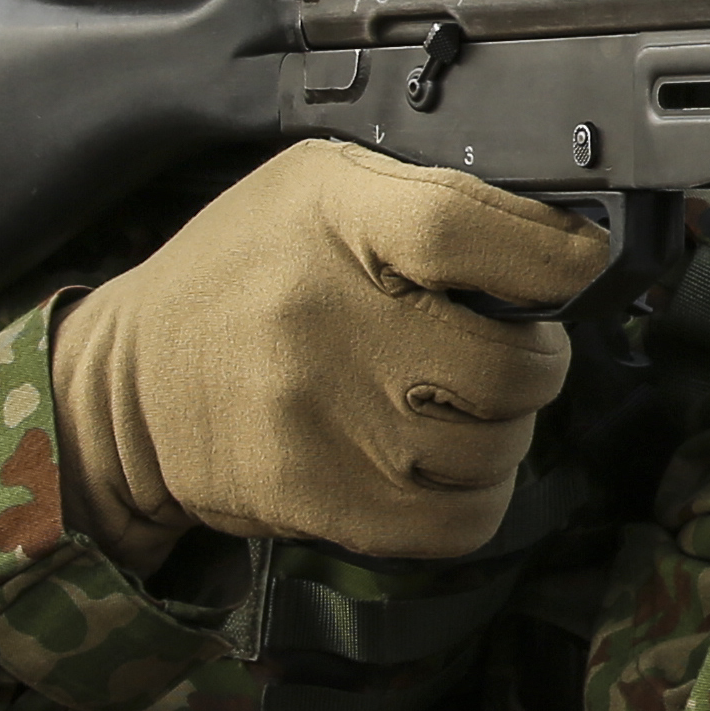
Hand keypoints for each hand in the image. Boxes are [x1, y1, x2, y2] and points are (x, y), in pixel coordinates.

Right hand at [49, 143, 608, 571]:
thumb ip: (435, 202)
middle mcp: (325, 318)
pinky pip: (459, 521)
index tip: (577, 266)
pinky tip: (441, 463)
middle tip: (508, 350)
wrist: (132, 387)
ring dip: (504, 433)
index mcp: (332, 215)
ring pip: (495, 450)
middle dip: (537, 361)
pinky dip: (475, 497)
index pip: (468, 230)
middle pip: (509, 364)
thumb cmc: (248, 273)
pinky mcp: (318, 499)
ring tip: (460, 405)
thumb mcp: (321, 190)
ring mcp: (322, 419)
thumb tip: (567, 241)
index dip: (551, 256)